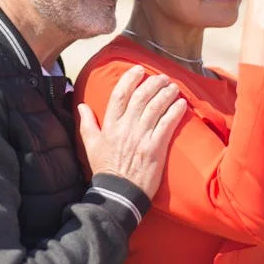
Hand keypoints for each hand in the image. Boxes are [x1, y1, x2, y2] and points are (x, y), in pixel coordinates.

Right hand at [77, 65, 186, 197]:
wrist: (119, 194)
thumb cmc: (105, 169)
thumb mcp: (90, 145)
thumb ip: (87, 123)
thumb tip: (81, 105)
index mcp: (110, 125)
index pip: (119, 94)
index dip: (130, 79)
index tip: (139, 70)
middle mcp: (125, 128)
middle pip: (141, 97)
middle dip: (152, 83)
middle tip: (161, 77)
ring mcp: (141, 137)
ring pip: (155, 108)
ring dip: (166, 94)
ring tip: (173, 87)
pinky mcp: (155, 148)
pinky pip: (166, 124)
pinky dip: (175, 112)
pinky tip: (181, 104)